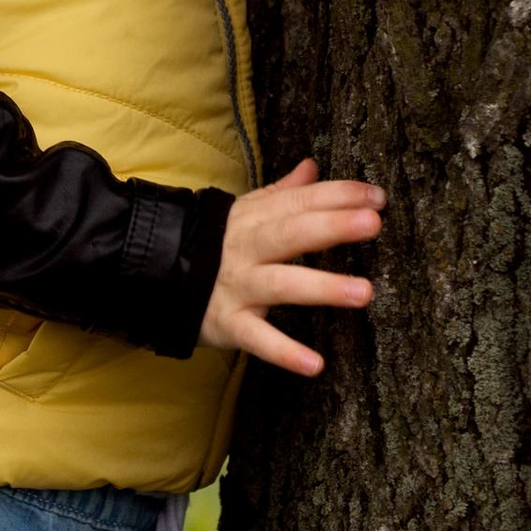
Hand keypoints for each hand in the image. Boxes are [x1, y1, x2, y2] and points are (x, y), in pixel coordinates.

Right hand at [197, 158, 381, 373]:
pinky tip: (315, 364)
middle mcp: (247, 248)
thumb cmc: (215, 244)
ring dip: (322, 287)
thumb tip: (313, 166)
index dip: (338, 196)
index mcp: (255, 217)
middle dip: (332, 227)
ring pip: (282, 284)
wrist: (153, 274)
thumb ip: (284, 193)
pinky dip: (284, 352)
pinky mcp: (227, 323)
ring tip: (364, 293)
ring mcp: (238, 286)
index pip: (300, 201)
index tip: (377, 197)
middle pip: (291, 233)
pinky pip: (257, 339)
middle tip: (372, 223)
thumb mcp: (245, 212)